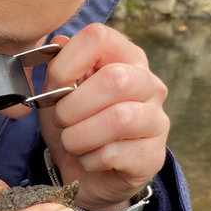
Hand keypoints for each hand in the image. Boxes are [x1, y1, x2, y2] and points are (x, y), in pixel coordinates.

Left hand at [39, 23, 168, 210]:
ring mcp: (156, 119)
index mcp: (124, 57)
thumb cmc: (75, 124)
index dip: (67, 61)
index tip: (55, 85)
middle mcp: (148, 83)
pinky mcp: (153, 155)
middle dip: (73, 105)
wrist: (86, 173)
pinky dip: (90, 159)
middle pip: (114, 79)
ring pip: (119, 119)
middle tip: (61, 119)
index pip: (99, 37)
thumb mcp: (58, 93)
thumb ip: (58, 67)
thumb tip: (58, 42)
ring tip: (71, 141)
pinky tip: (88, 159)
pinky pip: (115, 154)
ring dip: (80, 135)